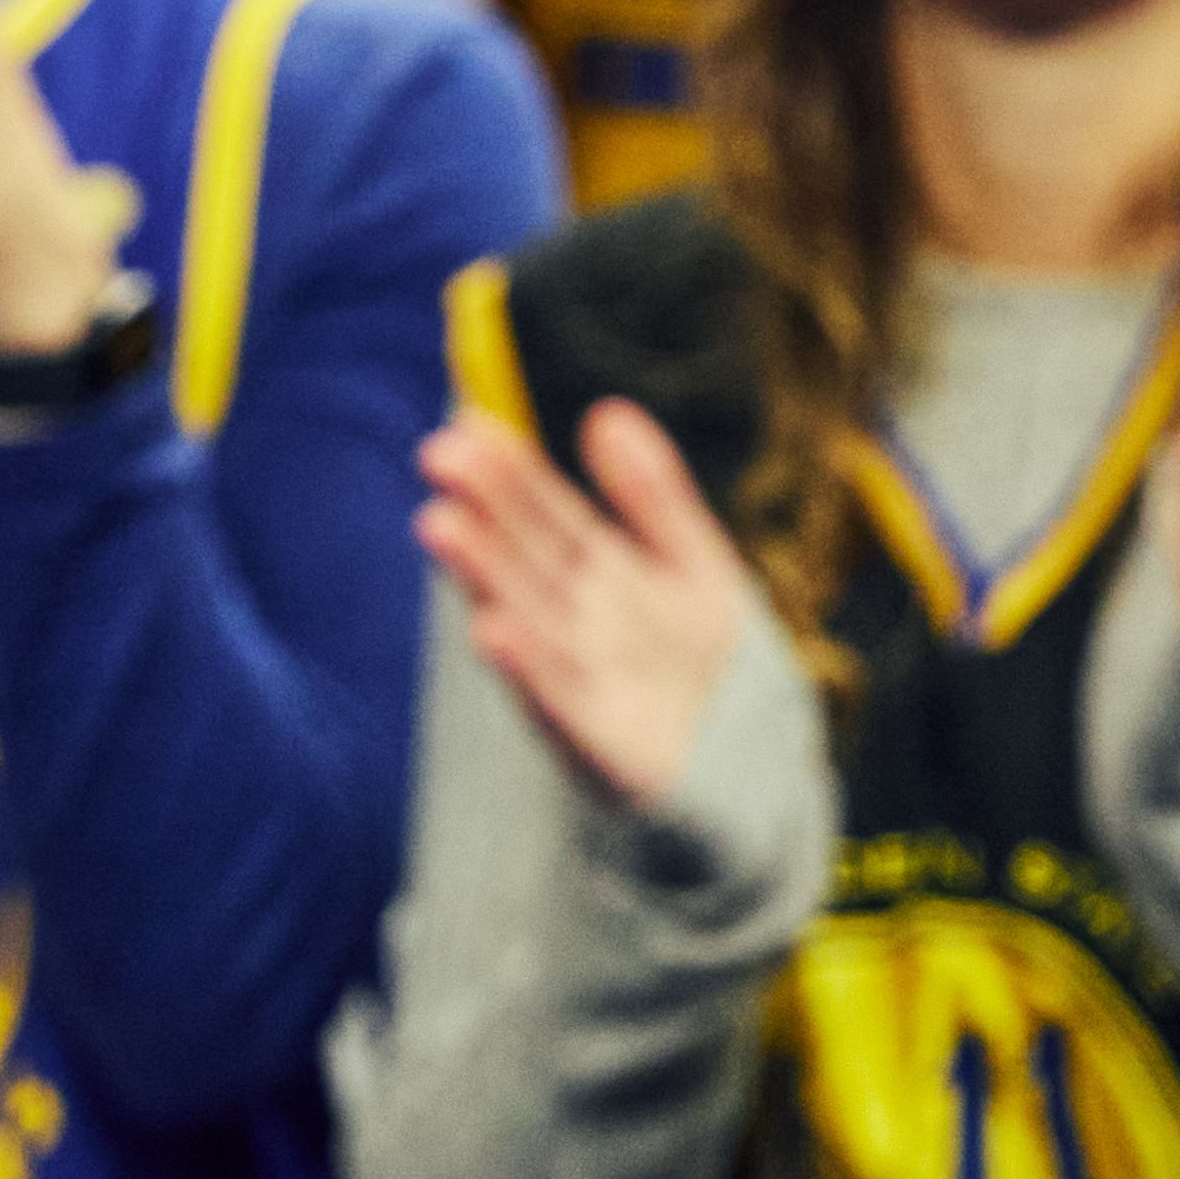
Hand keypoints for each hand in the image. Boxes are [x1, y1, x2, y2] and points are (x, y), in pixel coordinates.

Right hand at [416, 392, 756, 809]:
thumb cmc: (704, 660)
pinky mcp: (598, 748)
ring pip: (528, 619)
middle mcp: (574, 624)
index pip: (544, 512)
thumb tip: (607, 413)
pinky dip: (529, 668)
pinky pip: (560, 703)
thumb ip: (655, 497)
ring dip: (484, 576)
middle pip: (526, 558)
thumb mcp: (695, 565)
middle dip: (484, 511)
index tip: (466, 426)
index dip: (509, 471)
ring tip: (444, 528)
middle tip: (438, 457)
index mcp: (594, 574)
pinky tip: (493, 630)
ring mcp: (581, 684)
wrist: (742, 765)